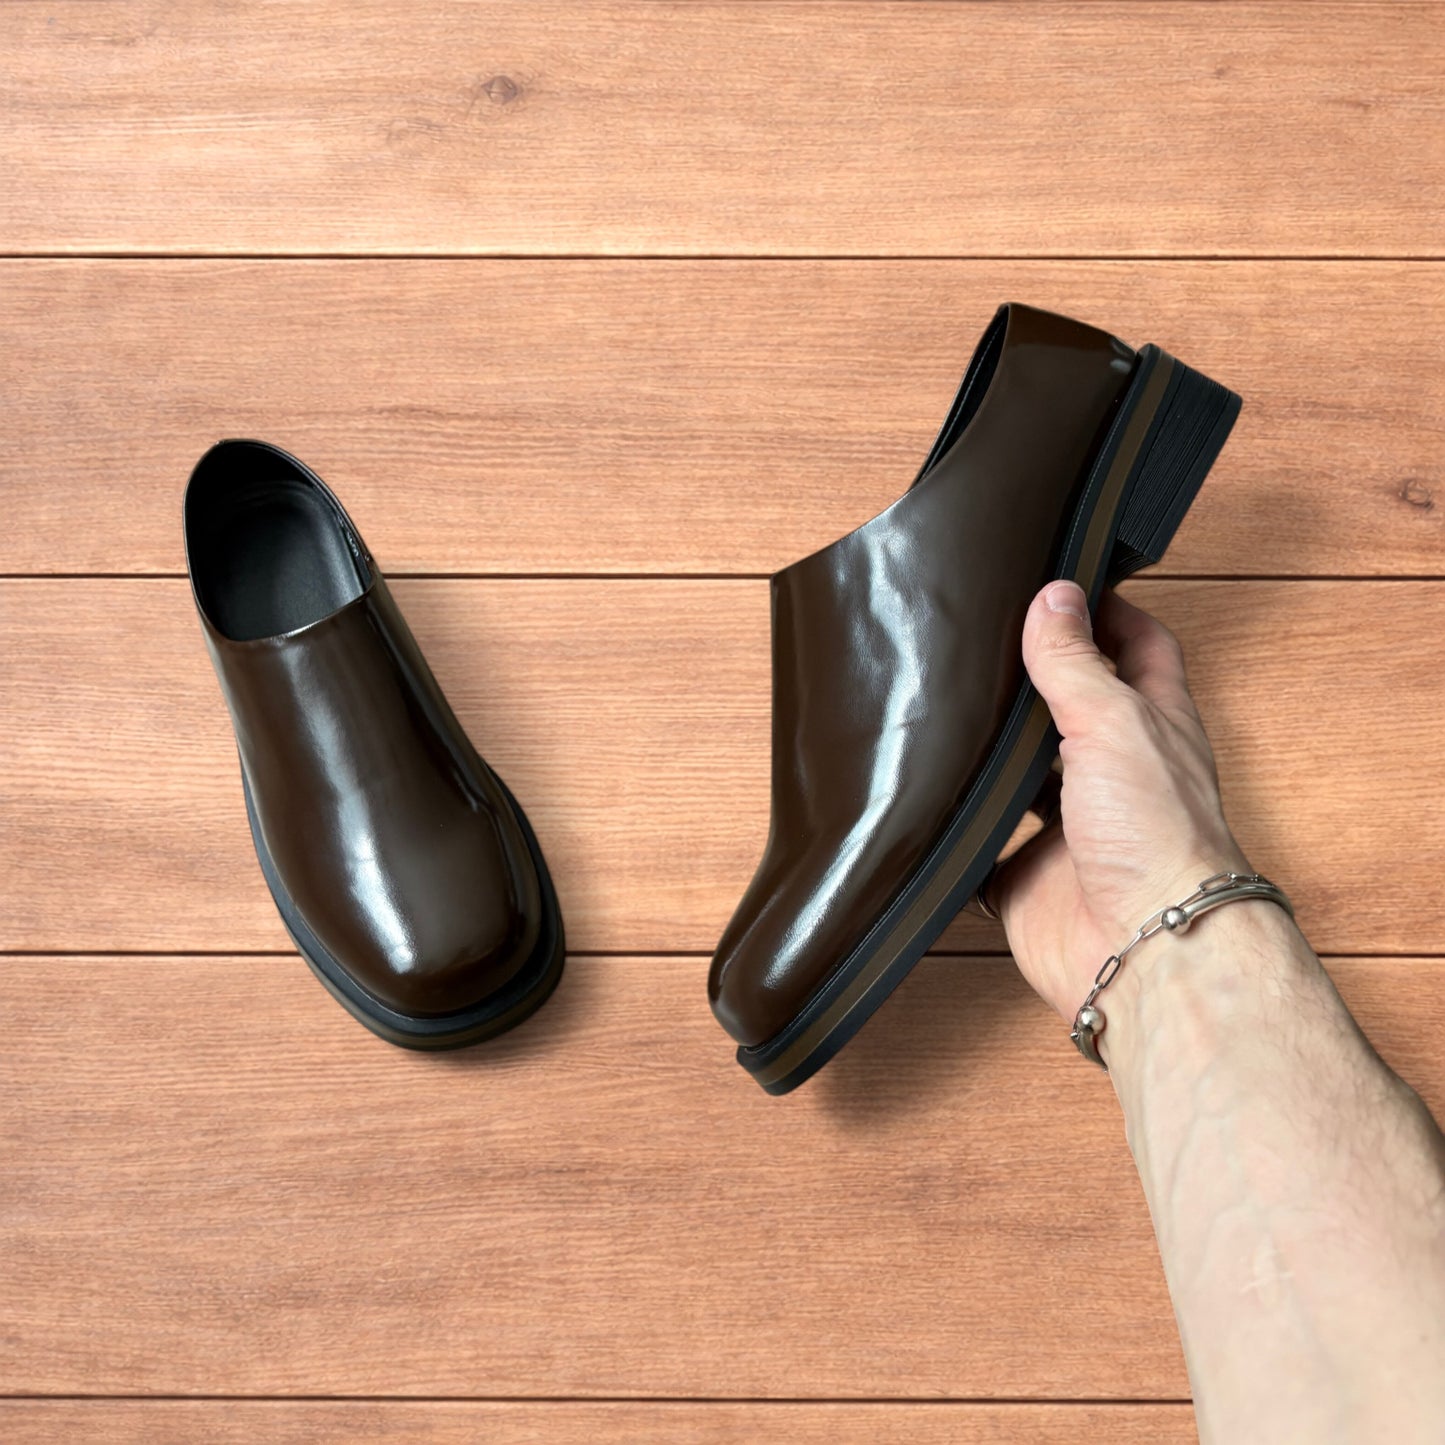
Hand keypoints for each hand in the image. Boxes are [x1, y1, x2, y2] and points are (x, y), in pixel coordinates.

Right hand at [988, 580, 1250, 1020]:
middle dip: (1035, 679)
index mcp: (1150, 725)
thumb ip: (1074, 663)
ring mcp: (1069, 827)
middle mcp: (1112, 773)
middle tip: (984, 639)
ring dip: (991, 755)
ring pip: (1023, 777)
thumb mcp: (1114, 723)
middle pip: (1075, 709)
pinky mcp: (1026, 877)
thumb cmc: (1159, 840)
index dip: (1106, 612)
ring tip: (946, 709)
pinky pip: (982, 848)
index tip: (1060, 584)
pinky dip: (958, 830)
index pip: (1137, 648)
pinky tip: (930, 802)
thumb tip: (1053, 596)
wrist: (1144, 951)